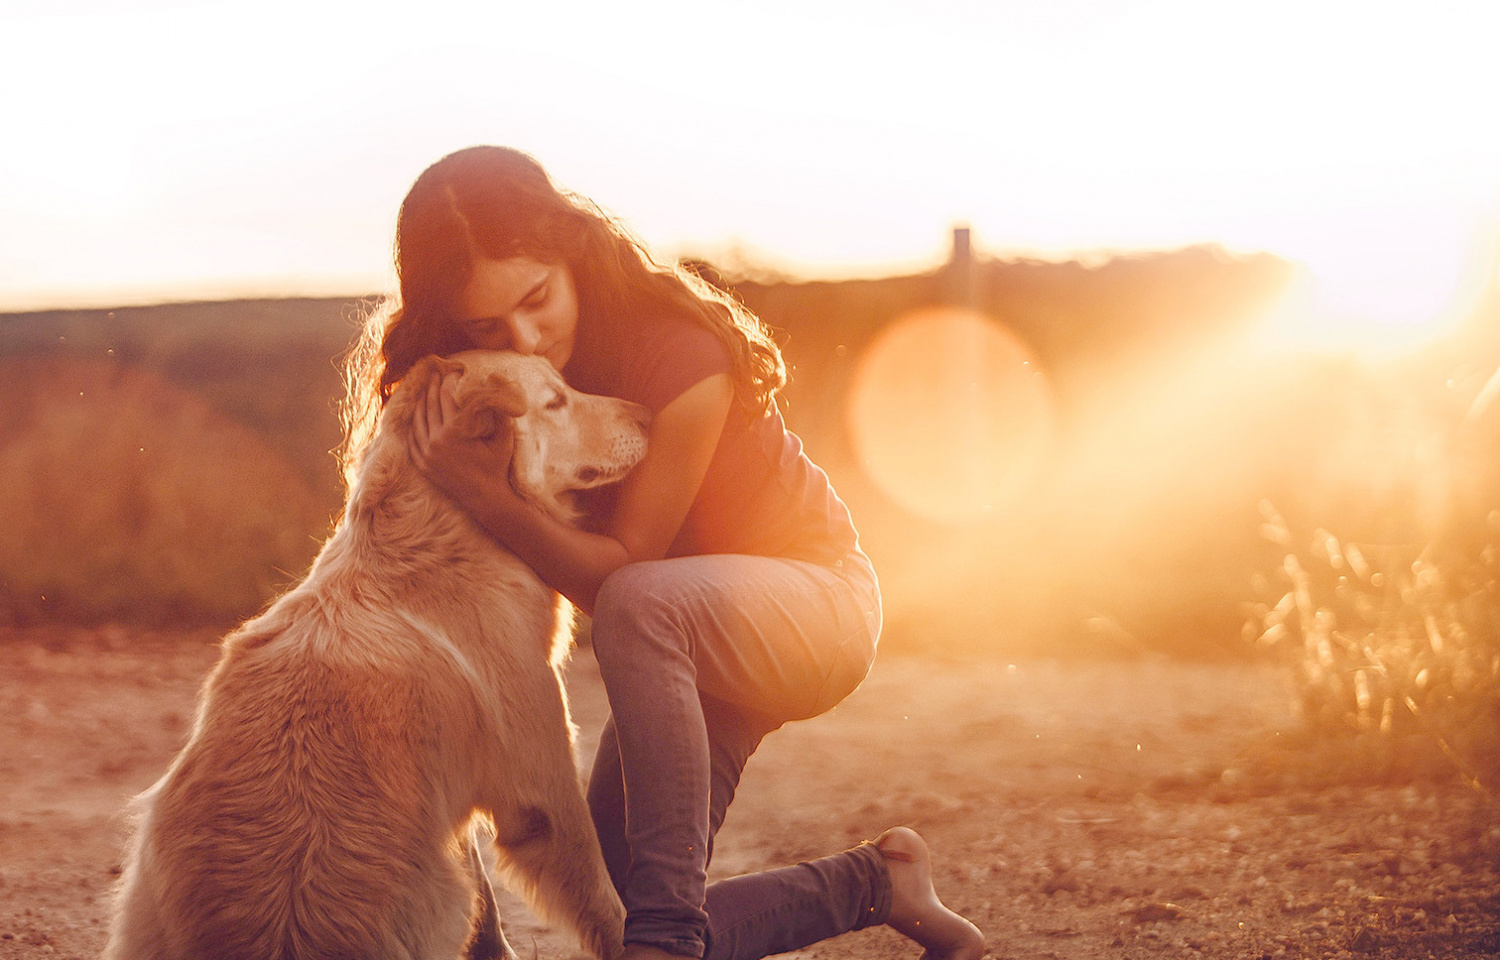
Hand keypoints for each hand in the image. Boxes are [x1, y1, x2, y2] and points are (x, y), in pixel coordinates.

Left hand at [408, 370, 518, 512]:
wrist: (485, 499)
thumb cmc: (497, 468)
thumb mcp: (504, 440)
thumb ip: (502, 415)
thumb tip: (501, 391)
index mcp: (456, 431)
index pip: (448, 397)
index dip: (450, 381)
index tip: (453, 372)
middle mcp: (438, 440)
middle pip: (430, 405)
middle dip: (433, 387)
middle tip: (435, 374)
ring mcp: (427, 454)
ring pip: (418, 420)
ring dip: (420, 403)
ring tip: (424, 391)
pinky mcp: (423, 465)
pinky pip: (412, 440)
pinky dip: (412, 426)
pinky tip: (415, 417)